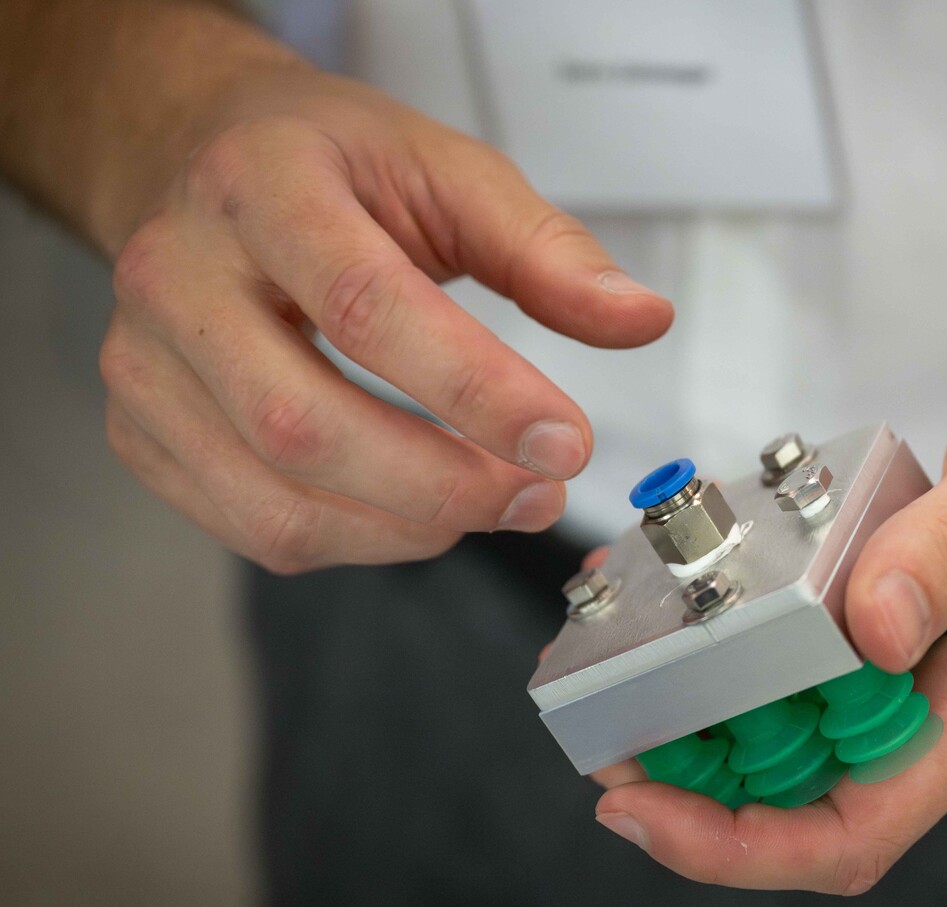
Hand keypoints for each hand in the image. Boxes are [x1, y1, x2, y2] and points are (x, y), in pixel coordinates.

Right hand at [99, 63, 672, 572]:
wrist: (202, 162)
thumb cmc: (331, 169)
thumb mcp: (447, 171)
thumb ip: (547, 250)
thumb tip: (642, 318)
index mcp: (261, 186)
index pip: (366, 308)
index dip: (476, 392)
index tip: (567, 443)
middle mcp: (178, 276)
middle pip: (306, 425)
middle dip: (446, 485)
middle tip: (541, 492)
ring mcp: (144, 364)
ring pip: (276, 500)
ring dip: (409, 529)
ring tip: (495, 502)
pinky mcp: (142, 430)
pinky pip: (253, 528)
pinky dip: (355, 541)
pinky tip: (416, 511)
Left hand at [593, 291, 946, 891]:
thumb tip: (874, 633)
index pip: (853, 832)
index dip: (738, 847)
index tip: (645, 811)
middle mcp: (944, 709)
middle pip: (803, 805)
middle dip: (695, 791)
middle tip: (602, 733)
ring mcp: (920, 672)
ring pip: (795, 741)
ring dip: (704, 724)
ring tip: (621, 669)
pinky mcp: (900, 626)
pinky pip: (807, 668)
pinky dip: (738, 654)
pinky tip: (688, 610)